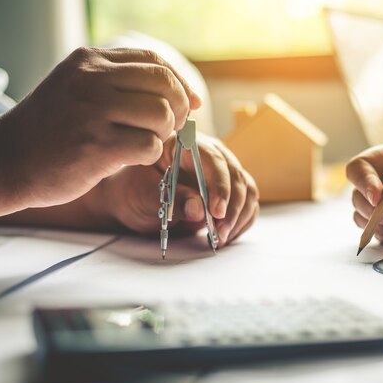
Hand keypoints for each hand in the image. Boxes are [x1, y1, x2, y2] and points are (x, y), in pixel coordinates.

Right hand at [0, 47, 199, 211]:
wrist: (9, 161)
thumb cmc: (54, 129)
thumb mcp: (80, 89)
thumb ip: (125, 85)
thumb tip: (192, 98)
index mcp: (89, 61)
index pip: (155, 61)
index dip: (180, 84)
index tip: (188, 104)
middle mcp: (90, 80)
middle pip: (164, 84)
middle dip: (179, 108)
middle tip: (169, 128)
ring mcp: (92, 112)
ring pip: (161, 114)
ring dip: (164, 134)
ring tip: (145, 142)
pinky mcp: (96, 146)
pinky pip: (150, 146)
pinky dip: (150, 155)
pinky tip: (131, 157)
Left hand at [99, 133, 258, 245]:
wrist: (134, 202)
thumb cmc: (134, 193)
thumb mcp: (142, 196)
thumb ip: (170, 199)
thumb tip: (198, 208)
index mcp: (185, 144)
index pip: (212, 159)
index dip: (219, 185)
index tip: (216, 212)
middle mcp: (210, 153)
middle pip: (235, 176)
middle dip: (231, 208)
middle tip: (218, 234)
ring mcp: (223, 171)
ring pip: (247, 190)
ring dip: (239, 216)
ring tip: (220, 238)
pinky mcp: (230, 190)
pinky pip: (248, 203)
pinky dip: (242, 221)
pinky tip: (226, 235)